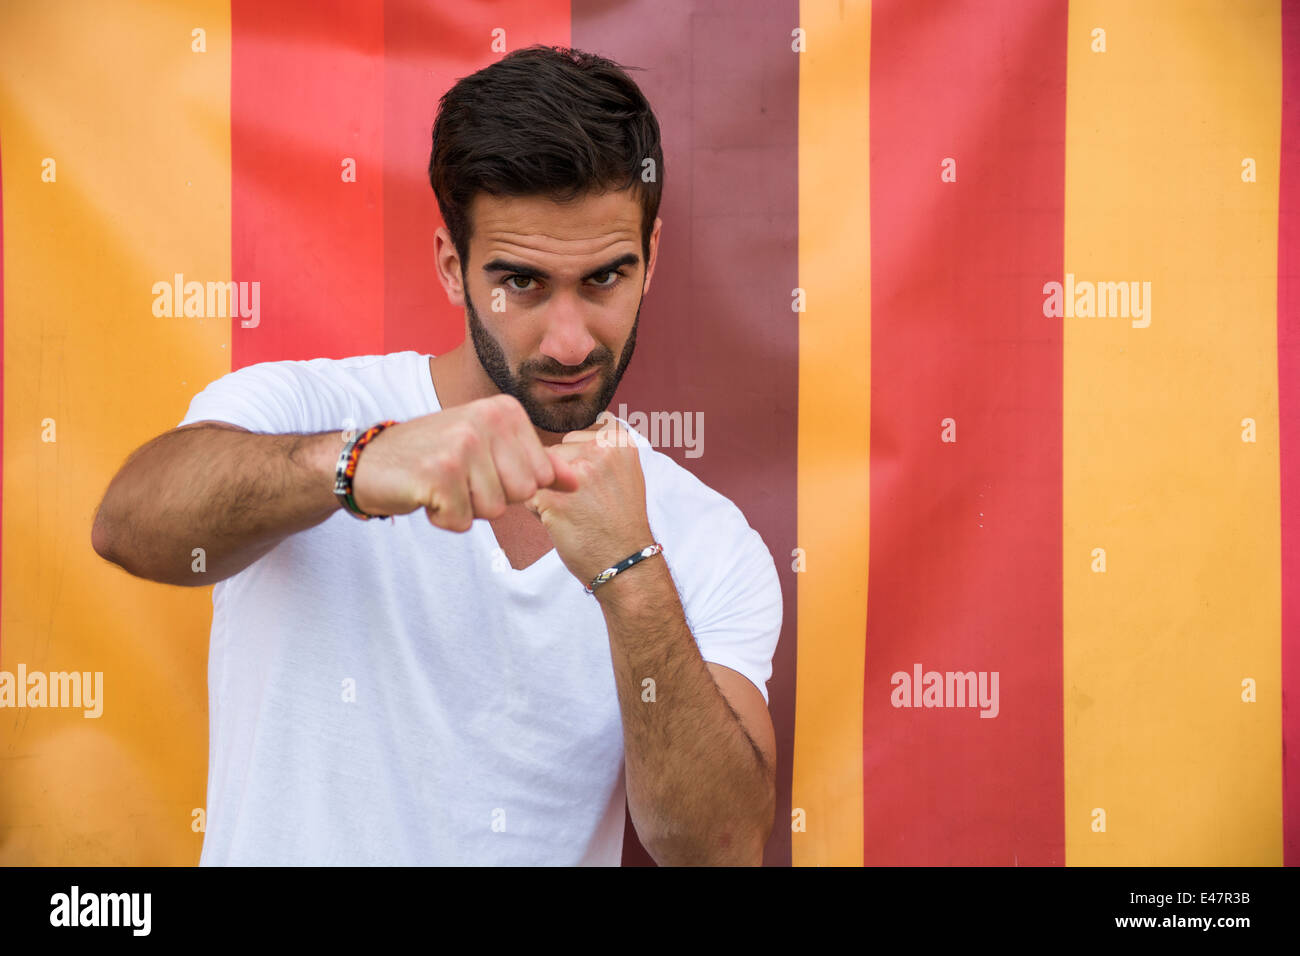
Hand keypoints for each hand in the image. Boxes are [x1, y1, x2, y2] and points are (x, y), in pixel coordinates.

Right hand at [348, 394, 578, 529]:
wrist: (371, 461)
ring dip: (464, 509)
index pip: (541, 476)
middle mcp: (486, 420)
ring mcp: (463, 444)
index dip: (509, 484)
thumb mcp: (490, 450)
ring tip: (441, 484)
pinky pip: (462, 521)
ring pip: (493, 510)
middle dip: (490, 499)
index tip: (478, 467)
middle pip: (521, 495)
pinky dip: (442, 518)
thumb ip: (537, 465)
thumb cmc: (435, 456)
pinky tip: (425, 495)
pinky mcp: (439, 473)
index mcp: (505, 411)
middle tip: (458, 479)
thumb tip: (577, 481)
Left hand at [525, 414, 654, 585]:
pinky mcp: (554, 496)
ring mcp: (578, 472)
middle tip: (586, 503)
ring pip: (537, 470)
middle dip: (559, 476)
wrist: (626, 562)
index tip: (595, 485)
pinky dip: (538, 510)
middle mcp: (600, 449)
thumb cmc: (619, 522)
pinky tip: (563, 522)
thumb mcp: (622, 472)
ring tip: (575, 512)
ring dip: (546, 491)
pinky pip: (527, 493)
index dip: (577, 463)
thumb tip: (553, 435)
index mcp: (618, 440)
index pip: (573, 435)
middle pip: (553, 450)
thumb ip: (596, 449)